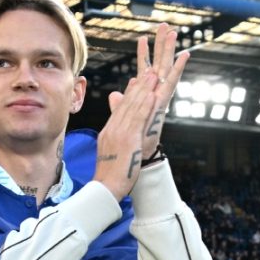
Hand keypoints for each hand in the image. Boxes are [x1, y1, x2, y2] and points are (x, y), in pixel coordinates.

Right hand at [94, 71, 158, 200]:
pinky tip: (152, 95)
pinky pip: (138, 119)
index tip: (138, 81)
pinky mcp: (128, 139)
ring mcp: (120, 133)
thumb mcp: (111, 153)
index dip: (130, 93)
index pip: (120, 108)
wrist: (106, 187)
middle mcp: (113, 129)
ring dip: (144, 90)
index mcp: (109, 132)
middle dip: (139, 86)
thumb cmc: (110, 176)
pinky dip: (145, 106)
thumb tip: (118, 132)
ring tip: (154, 76)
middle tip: (149, 72)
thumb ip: (115, 139)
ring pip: (133, 107)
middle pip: (127, 103)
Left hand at [119, 24, 190, 161]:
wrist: (134, 159)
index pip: (143, 70)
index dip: (144, 54)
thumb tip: (117, 93)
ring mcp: (159, 98)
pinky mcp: (164, 104)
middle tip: (164, 25)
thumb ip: (121, 104)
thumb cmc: (130, 143)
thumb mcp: (122, 119)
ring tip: (173, 31)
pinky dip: (178, 68)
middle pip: (157, 64)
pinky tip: (184, 54)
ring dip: (170, 50)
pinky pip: (172, 82)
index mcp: (144, 96)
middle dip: (160, 45)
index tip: (144, 37)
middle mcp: (153, 95)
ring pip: (166, 68)